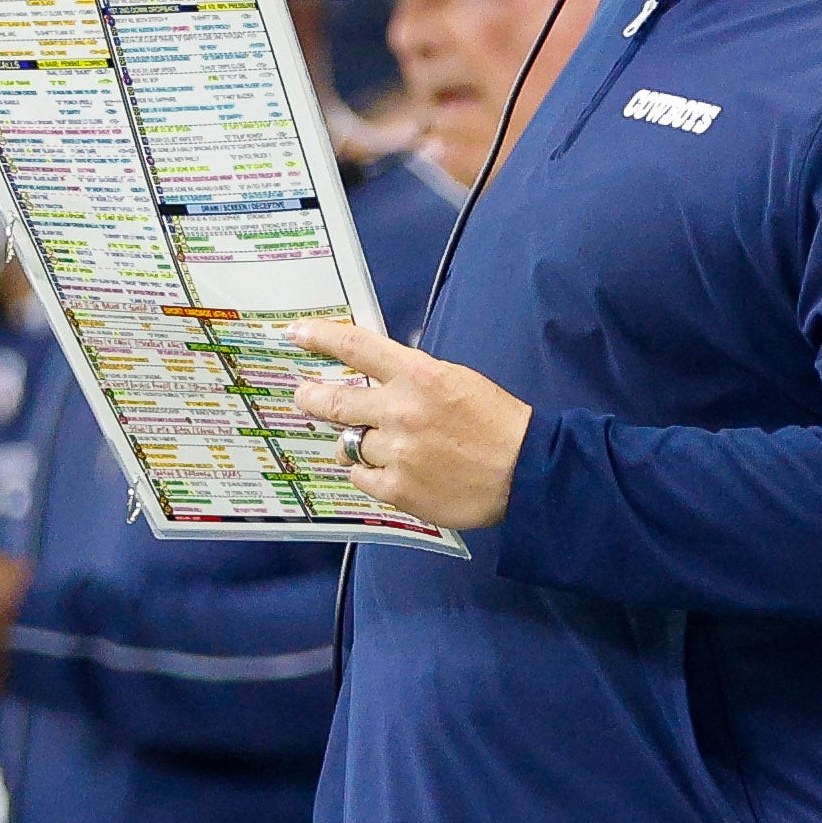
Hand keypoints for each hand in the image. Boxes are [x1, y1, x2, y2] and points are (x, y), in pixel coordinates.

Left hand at [289, 317, 530, 532]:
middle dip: (312, 398)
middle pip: (336, 401)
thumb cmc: (496, 424)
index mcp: (419, 375)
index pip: (357, 347)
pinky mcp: (399, 488)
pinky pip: (362, 477)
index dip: (321, 338)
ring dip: (356, 444)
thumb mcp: (456, 381)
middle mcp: (401, 411)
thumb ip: (413, 379)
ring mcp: (397, 452)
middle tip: (304, 396)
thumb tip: (375, 379)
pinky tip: (390, 471)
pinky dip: (369, 474)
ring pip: (350, 444)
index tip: (296, 334)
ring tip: (377, 446)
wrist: (525, 471)